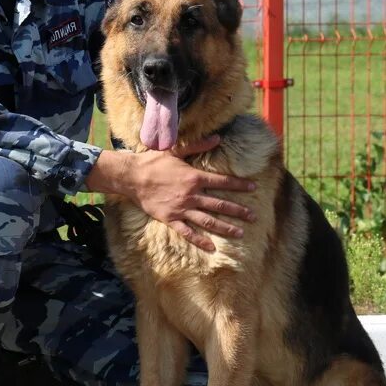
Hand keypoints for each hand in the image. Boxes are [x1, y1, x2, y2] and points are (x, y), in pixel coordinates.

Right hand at [87, 136, 256, 251]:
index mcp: (194, 177)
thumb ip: (198, 145)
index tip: (253, 187)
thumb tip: (218, 137)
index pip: (223, 182)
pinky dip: (200, 241)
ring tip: (240, 233)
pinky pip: (187, 233)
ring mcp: (181, 209)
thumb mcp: (176, 150)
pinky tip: (212, 248)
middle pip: (220, 204)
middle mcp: (191, 195)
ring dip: (225, 228)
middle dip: (238, 211)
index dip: (239, 185)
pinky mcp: (170, 219)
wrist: (132, 177)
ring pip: (208, 221)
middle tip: (253, 216)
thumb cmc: (153, 161)